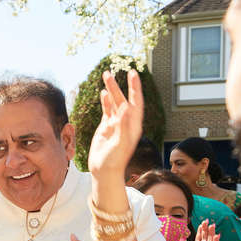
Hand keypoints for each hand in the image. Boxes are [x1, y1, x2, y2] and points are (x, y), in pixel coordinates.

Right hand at [88, 68, 143, 182]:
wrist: (104, 171)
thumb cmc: (114, 161)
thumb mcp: (120, 143)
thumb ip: (123, 126)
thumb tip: (126, 108)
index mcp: (133, 125)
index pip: (136, 102)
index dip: (135, 87)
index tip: (133, 74)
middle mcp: (126, 122)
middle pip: (126, 99)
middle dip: (123, 84)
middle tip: (121, 69)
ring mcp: (116, 124)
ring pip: (115, 103)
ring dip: (112, 89)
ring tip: (106, 75)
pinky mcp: (106, 127)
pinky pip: (107, 110)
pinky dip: (105, 101)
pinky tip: (103, 92)